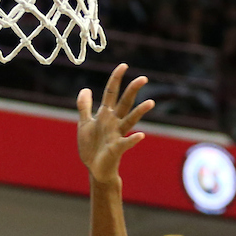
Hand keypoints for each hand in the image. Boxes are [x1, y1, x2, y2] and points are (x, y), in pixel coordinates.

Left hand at [77, 63, 153, 183]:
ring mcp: (117, 135)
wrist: (94, 169)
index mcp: (105, 115)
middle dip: (133, 90)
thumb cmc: (91, 147)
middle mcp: (113, 122)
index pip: (111, 93)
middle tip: (143, 78)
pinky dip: (133, 139)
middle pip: (125, 103)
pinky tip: (141, 135)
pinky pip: (126, 143)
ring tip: (150, 103)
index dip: (116, 79)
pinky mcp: (117, 149)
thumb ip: (84, 106)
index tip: (123, 65)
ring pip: (130, 120)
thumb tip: (86, 89)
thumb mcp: (84, 124)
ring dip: (140, 112)